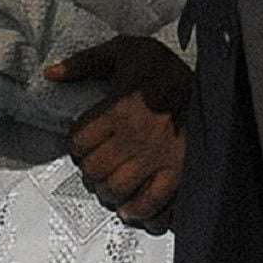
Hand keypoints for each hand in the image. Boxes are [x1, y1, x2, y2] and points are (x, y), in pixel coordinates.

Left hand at [47, 35, 191, 228]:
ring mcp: (155, 158)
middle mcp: (133, 137)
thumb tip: (50, 73)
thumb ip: (85, 62)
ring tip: (112, 186)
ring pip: (117, 189)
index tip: (83, 143)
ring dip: (109, 191)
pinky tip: (135, 209)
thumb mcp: (125, 50)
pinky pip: (153, 203)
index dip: (75, 145)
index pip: (78, 141)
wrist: (211, 79)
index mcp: (117, 108)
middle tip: (96, 166)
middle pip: (94, 170)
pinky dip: (141, 212)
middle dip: (89, 171)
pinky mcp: (177, 171)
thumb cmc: (164, 67)